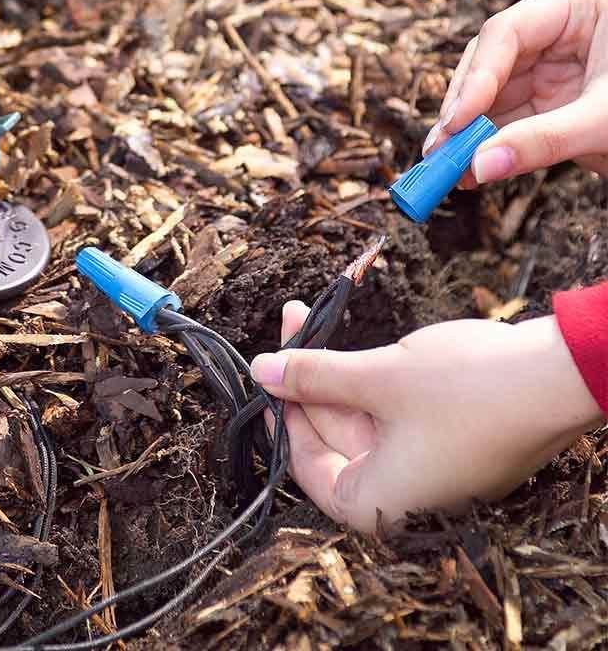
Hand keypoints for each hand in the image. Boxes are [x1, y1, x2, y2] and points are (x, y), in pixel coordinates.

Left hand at [251, 301, 602, 532]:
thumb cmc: (468, 387)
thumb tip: (260, 373)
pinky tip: (352, 343)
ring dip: (335, 373)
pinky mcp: (450, 444)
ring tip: (309, 317)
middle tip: (289, 327)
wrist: (560, 376)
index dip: (282, 420)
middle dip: (307, 380)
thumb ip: (312, 377)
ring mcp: (431, 471)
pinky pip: (393, 417)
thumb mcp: (376, 377)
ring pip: (363, 423)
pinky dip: (369, 382)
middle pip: (334, 441)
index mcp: (382, 503)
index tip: (265, 378)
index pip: (308, 470)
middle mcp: (406, 497)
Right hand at [423, 0, 607, 185]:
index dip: (475, 80)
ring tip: (446, 168)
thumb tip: (480, 167)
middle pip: (490, 63)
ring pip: (492, 94)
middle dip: (464, 111)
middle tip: (438, 150)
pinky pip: (508, 118)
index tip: (455, 123)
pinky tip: (468, 171)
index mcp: (581, 3)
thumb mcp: (605, 120)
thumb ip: (542, 141)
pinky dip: (489, 145)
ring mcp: (554, 64)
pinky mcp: (552, 97)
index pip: (506, 32)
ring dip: (468, 134)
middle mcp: (559, 29)